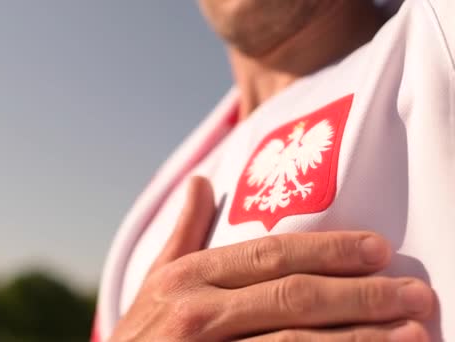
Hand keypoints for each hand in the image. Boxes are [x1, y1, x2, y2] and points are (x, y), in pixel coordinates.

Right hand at [109, 177, 433, 341]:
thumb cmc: (142, 333)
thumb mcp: (156, 280)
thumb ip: (184, 232)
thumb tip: (201, 181)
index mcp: (187, 277)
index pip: (269, 254)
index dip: (327, 250)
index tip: (376, 249)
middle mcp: (197, 311)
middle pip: (294, 296)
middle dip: (361, 294)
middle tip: (414, 294)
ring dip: (360, 338)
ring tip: (412, 334)